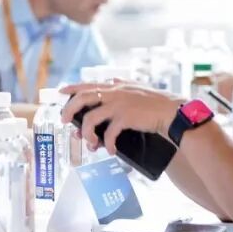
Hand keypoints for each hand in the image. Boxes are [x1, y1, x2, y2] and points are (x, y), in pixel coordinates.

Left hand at [59, 82, 183, 156]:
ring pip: (91, 119)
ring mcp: (118, 105)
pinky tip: (111, 150)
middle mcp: (114, 93)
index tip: (61, 92)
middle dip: (70, 110)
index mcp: (115, 87)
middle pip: (83, 99)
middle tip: (66, 121)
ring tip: (91, 144)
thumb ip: (123, 85)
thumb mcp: (137, 88)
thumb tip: (113, 81)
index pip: (88, 84)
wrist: (171, 112)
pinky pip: (109, 133)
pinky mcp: (125, 118)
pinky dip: (108, 144)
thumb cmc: (155, 102)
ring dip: (88, 134)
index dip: (73, 88)